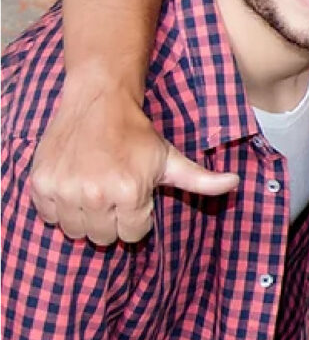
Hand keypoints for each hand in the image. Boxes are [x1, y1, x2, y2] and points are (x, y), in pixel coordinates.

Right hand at [28, 75, 237, 244]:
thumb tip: (236, 184)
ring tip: (94, 191)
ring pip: (75, 230)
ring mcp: (64, 190)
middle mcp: (94, 195)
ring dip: (85, 216)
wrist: (99, 102)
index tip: (135, 197)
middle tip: (114, 194)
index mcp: (129, 192)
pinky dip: (59, 208)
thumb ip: (201, 179)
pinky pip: (49, 217)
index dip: (137, 218)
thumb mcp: (170, 158)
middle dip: (112, 220)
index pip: (132, 235)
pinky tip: (74, 187)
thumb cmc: (137, 134)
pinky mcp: (41, 184)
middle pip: (103, 237)